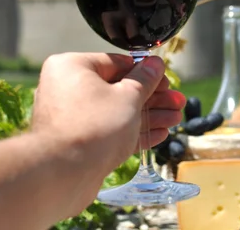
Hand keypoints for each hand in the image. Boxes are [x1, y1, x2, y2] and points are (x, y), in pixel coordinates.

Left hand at [30, 52, 184, 214]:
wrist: (63, 175)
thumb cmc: (93, 127)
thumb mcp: (129, 96)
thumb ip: (145, 79)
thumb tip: (155, 63)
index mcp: (72, 67)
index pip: (117, 62)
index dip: (147, 73)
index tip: (166, 81)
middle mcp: (66, 88)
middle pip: (118, 89)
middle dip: (152, 98)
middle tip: (176, 101)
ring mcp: (70, 117)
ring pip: (116, 112)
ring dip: (148, 116)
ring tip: (174, 119)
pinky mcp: (76, 142)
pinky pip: (108, 130)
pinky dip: (132, 132)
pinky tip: (159, 133)